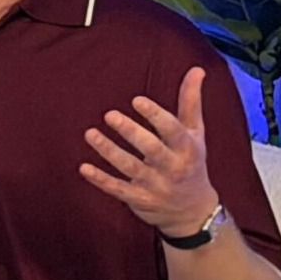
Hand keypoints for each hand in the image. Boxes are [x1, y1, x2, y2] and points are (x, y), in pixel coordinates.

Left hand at [79, 66, 220, 236]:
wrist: (192, 210)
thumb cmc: (191, 161)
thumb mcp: (195, 133)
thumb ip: (190, 102)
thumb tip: (196, 69)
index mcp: (187, 148)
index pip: (172, 130)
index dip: (156, 115)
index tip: (137, 100)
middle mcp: (173, 167)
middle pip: (151, 149)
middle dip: (131, 132)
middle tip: (109, 115)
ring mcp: (155, 185)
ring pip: (130, 168)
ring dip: (108, 151)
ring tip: (90, 133)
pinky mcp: (139, 199)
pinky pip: (117, 189)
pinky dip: (100, 180)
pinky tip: (83, 167)